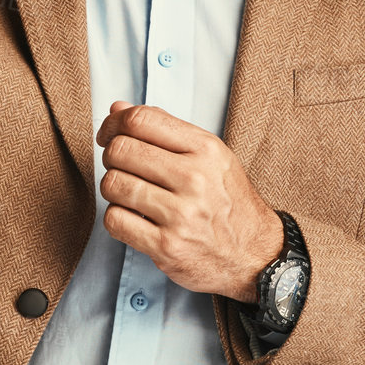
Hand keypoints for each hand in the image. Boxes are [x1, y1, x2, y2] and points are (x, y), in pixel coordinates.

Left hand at [95, 101, 284, 302]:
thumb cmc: (228, 203)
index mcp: (206, 149)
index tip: (109, 134)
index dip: (114, 123)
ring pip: (113, 184)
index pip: (141, 120)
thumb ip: (165, 130)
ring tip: (130, 194)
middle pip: (121, 150)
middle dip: (111, 156)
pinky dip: (117, 218)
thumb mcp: (210, 157)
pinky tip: (133, 218)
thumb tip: (117, 109)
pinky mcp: (166, 246)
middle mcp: (195, 179)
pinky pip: (115, 220)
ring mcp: (181, 214)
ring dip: (113, 188)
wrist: (255, 255)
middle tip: (120, 167)